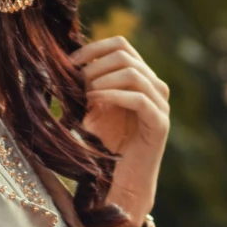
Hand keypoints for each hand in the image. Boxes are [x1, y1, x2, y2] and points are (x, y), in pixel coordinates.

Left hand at [72, 35, 168, 217]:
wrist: (124, 181)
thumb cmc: (107, 145)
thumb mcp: (93, 108)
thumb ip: (88, 85)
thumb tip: (66, 63)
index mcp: (140, 78)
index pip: (121, 45)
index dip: (93, 48)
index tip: (70, 62)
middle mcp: (155, 87)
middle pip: (125, 55)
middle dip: (96, 65)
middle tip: (76, 82)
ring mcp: (161, 105)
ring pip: (133, 73)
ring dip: (103, 79)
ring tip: (85, 94)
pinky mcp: (160, 123)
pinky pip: (139, 98)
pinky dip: (113, 95)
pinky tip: (94, 102)